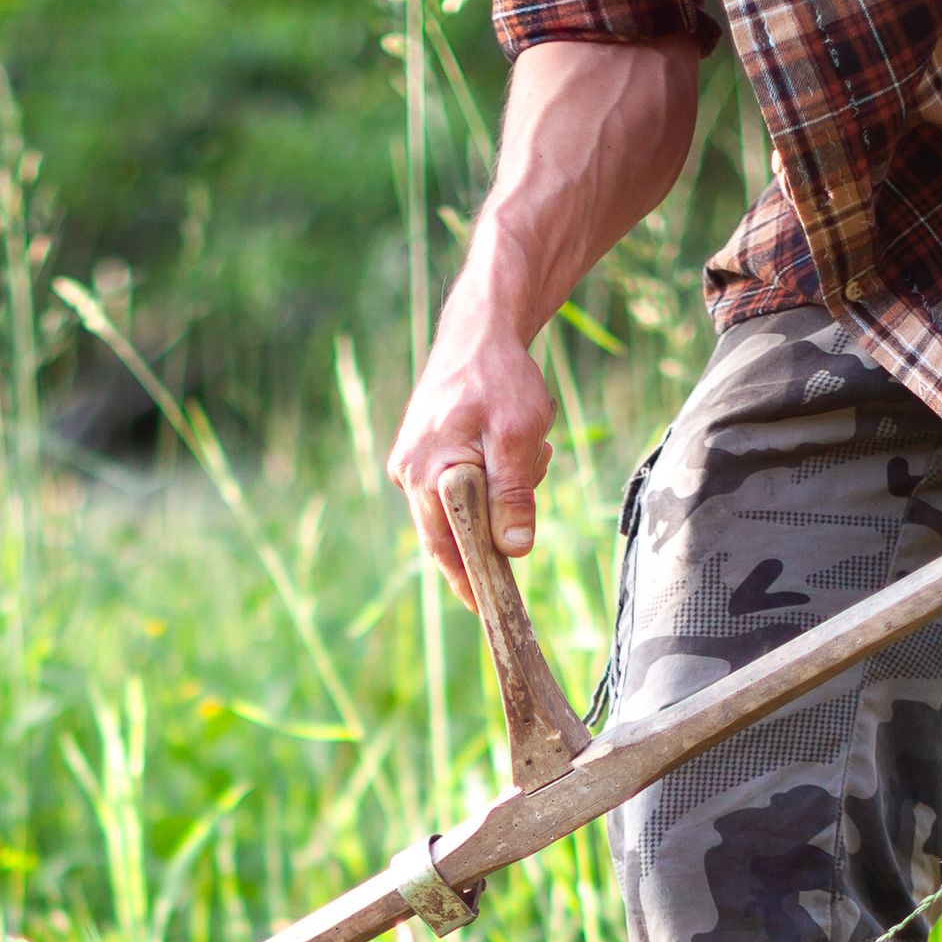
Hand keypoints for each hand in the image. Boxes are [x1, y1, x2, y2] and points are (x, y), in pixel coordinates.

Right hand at [385, 303, 554, 610]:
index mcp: (425, 473)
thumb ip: (513, 495)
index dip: (469, 581)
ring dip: (505, 489)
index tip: (492, 610)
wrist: (481, 331)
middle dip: (500, 519)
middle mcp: (408, 474)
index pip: (445, 548)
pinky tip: (510, 439)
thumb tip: (513, 551)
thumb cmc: (499, 378)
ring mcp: (414, 466)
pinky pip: (464, 486)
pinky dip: (494, 474)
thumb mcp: (517, 436)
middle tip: (532, 464)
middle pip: (456, 532)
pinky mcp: (426, 456)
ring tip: (526, 441)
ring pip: (466, 508)